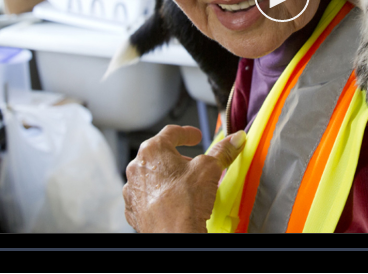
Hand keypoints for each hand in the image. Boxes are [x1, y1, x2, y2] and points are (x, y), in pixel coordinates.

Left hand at [123, 125, 245, 232]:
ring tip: (185, 186)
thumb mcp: (209, 168)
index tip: (195, 136)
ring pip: (152, 175)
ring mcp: (133, 189)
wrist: (173, 235)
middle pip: (160, 154)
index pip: (171, 133)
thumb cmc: (184, 202)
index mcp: (152, 150)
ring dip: (168, 177)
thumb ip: (222, 151)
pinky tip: (173, 201)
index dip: (187, 133)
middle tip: (194, 165)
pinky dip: (160, 195)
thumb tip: (235, 139)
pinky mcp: (134, 209)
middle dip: (178, 158)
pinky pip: (148, 196)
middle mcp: (137, 167)